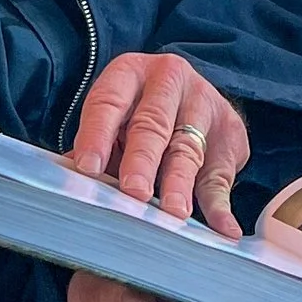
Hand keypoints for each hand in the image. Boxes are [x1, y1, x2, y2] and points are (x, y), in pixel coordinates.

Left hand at [63, 52, 249, 234]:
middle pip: (152, 123)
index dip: (97, 135)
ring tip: (173, 212)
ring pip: (187, 147)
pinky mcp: (230, 133)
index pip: (108, 102)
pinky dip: (221, 205)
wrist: (193, 99)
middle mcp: (169, 79)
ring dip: (180, 182)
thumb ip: (96, 150)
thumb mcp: (115, 121)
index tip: (88, 168)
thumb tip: (71, 187)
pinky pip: (221, 173)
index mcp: (130, 73)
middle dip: (142, 160)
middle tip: (134, 192)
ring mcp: (204, 103)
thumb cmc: (139, 116)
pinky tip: (222, 228)